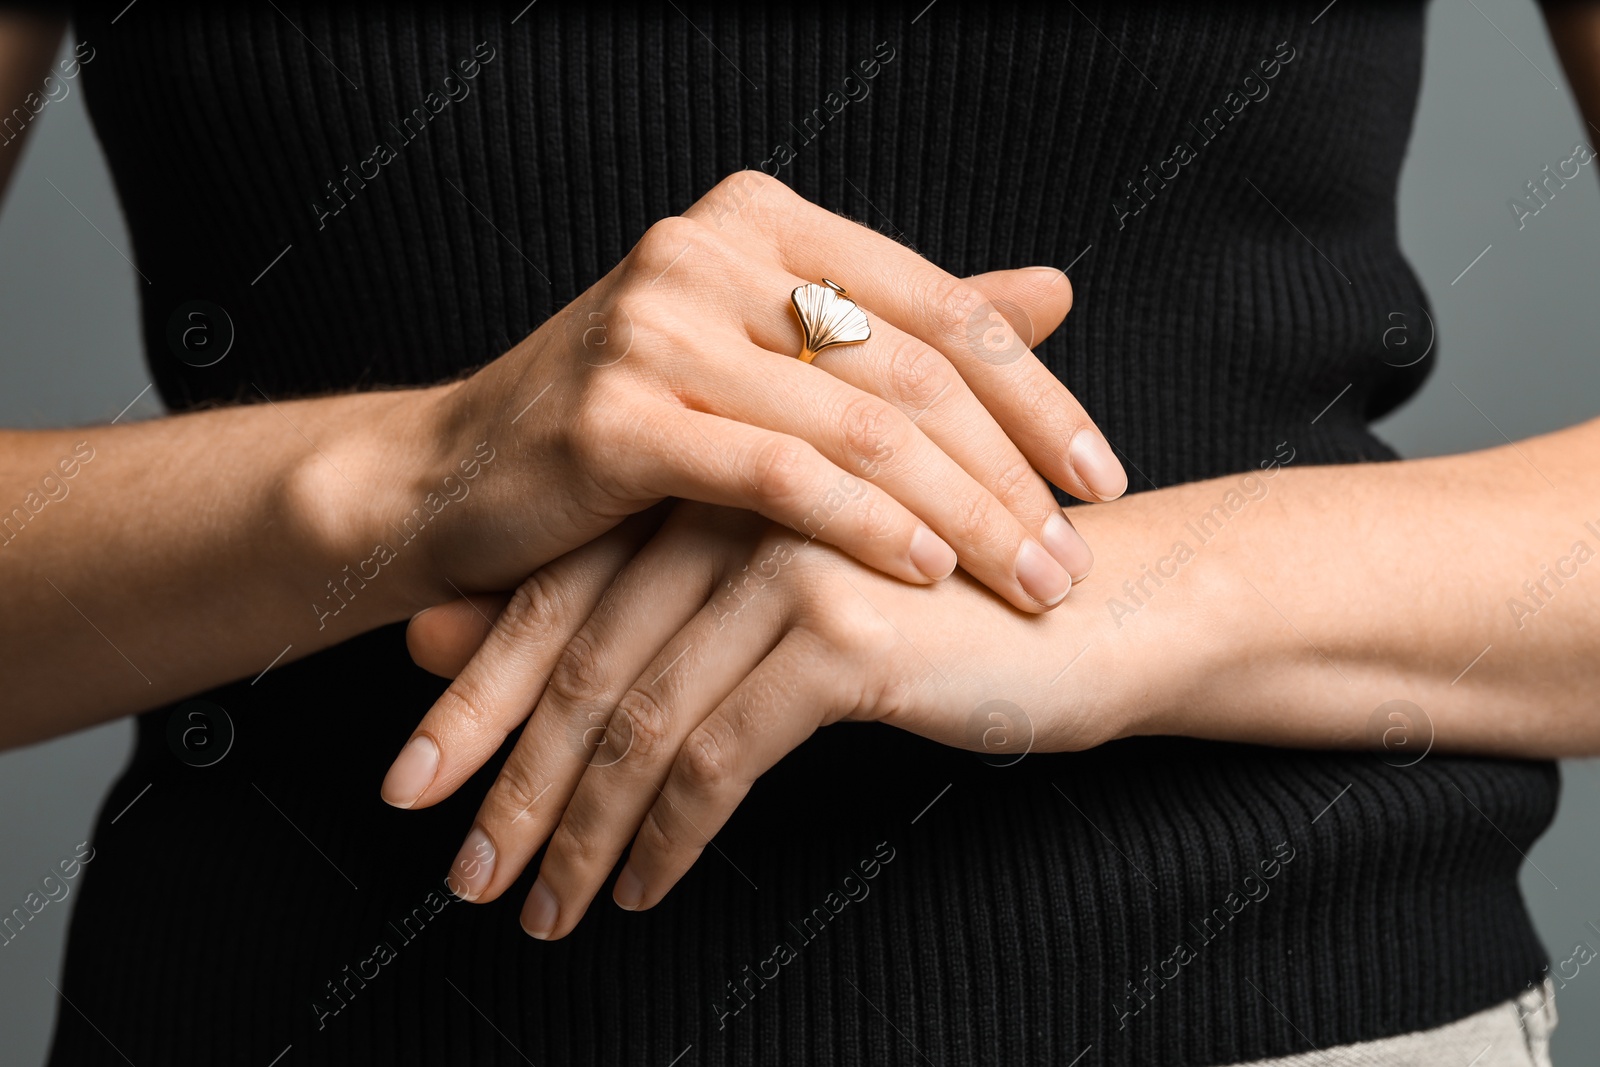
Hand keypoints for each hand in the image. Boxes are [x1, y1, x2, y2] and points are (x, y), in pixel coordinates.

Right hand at [333, 172, 1122, 615]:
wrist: (448, 479)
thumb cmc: (622, 429)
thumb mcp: (768, 362)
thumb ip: (902, 328)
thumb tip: (1056, 287)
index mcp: (761, 220)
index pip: (939, 304)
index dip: (1036, 395)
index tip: (1102, 478)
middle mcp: (712, 246)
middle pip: (914, 366)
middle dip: (1013, 472)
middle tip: (1076, 551)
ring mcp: (659, 320)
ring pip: (861, 424)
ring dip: (962, 515)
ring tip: (1029, 581)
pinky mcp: (619, 413)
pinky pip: (776, 476)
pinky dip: (864, 527)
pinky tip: (925, 576)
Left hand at [393, 502, 1125, 937]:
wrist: (1100, 609)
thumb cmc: (925, 608)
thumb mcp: (761, 605)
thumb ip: (618, 608)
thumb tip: (427, 641)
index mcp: (706, 482)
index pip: (558, 595)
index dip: (476, 697)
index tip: (414, 786)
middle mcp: (732, 507)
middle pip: (581, 661)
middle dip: (508, 781)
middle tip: (464, 876)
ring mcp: (786, 561)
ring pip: (639, 717)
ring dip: (580, 832)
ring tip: (544, 911)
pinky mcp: (842, 633)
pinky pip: (718, 757)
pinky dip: (668, 838)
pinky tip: (646, 890)